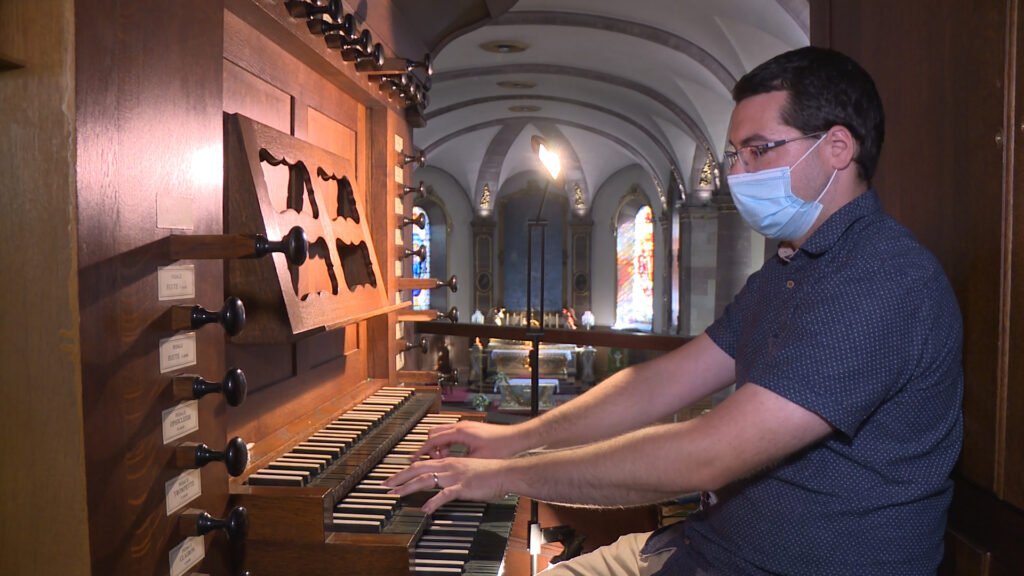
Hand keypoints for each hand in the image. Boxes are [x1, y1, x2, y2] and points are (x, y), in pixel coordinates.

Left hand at [383, 456, 512, 513]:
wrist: (504, 472)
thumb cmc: (488, 472)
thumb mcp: (466, 469)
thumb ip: (453, 475)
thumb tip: (442, 483)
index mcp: (448, 462)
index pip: (421, 464)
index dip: (405, 471)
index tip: (394, 478)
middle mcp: (448, 466)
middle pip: (417, 469)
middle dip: (399, 477)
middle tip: (385, 485)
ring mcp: (454, 476)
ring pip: (426, 480)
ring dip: (408, 487)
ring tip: (396, 494)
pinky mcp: (462, 487)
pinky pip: (444, 494)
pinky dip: (433, 501)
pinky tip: (426, 509)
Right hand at [413, 420, 527, 459]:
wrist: (516, 439)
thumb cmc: (501, 447)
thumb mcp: (477, 459)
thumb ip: (459, 462)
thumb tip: (446, 468)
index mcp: (460, 433)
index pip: (433, 440)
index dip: (422, 451)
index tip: (413, 459)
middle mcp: (461, 427)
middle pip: (434, 434)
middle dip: (428, 448)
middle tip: (427, 461)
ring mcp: (466, 427)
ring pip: (443, 434)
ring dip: (438, 446)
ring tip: (441, 460)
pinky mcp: (470, 430)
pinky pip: (451, 435)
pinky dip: (447, 444)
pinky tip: (452, 455)